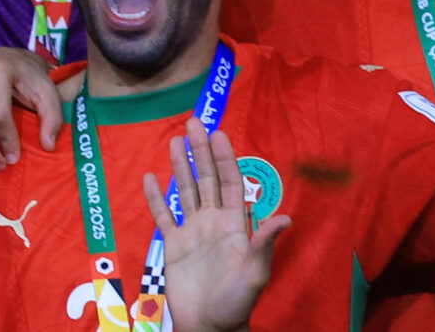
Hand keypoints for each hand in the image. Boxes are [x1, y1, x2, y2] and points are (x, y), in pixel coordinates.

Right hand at [142, 121, 290, 331]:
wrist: (209, 326)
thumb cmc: (236, 303)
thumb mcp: (254, 274)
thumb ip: (263, 244)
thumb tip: (284, 217)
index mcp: (234, 225)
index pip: (229, 182)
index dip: (225, 158)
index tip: (218, 133)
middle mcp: (213, 222)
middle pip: (206, 178)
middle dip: (200, 150)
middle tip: (193, 122)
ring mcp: (192, 232)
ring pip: (185, 190)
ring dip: (180, 166)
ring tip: (173, 141)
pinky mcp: (173, 245)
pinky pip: (163, 215)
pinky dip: (155, 197)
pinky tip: (149, 178)